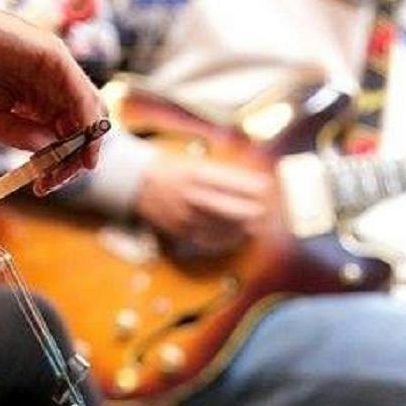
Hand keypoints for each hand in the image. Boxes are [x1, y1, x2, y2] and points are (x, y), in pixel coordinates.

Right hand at [0, 0, 103, 193]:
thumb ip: (20, 136)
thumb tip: (50, 151)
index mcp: (34, 102)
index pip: (62, 135)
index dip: (60, 163)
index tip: (44, 185)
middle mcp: (48, 86)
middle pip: (81, 127)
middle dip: (74, 159)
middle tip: (55, 181)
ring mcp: (54, 71)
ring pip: (89, 111)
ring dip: (85, 144)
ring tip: (68, 167)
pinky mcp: (54, 56)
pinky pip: (82, 93)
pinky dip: (87, 119)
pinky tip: (79, 142)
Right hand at [134, 153, 269, 255]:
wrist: (139, 183)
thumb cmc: (174, 170)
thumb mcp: (199, 163)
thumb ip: (226, 175)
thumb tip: (257, 184)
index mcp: (200, 175)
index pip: (238, 184)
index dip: (256, 187)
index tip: (266, 187)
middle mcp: (194, 197)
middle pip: (237, 210)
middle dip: (255, 211)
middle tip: (264, 209)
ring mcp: (189, 217)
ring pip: (227, 229)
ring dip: (245, 227)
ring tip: (255, 224)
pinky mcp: (183, 233)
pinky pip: (212, 242)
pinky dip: (228, 240)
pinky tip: (237, 236)